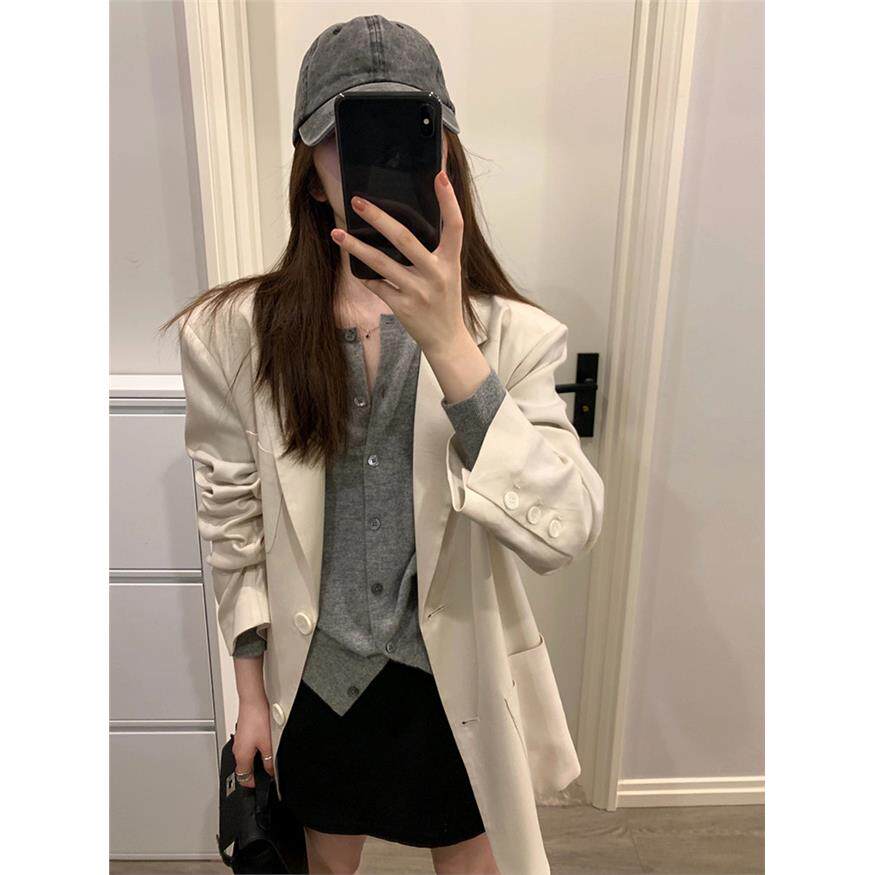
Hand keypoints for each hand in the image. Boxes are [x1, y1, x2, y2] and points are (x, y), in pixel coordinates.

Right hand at [233, 696, 274, 788]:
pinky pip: (245, 748)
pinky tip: (263, 744)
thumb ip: (269, 761)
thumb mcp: (268, 744)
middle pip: (243, 769)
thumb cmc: (257, 719)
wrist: (252, 701)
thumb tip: (271, 772)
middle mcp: (237, 750)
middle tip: (267, 773)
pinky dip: (253, 751)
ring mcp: (238, 741)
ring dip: (254, 762)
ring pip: (244, 758)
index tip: (262, 784)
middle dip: (254, 774)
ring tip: (267, 759)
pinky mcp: (242, 733)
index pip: (243, 779)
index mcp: (241, 757)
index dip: (253, 784)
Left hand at [329, 170, 467, 355]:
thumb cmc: (444, 301)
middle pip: (405, 239)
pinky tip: (353, 265)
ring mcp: (418, 291)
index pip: (454, 225)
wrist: (446, 339)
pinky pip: (377, 285)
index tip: (440, 175)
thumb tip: (404, 224)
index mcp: (451, 262)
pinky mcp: (403, 307)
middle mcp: (435, 274)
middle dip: (378, 218)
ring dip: (356, 248)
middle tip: (358, 202)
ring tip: (337, 233)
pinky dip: (365, 275)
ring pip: (381, 263)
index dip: (449, 200)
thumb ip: (434, 251)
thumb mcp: (448, 273)